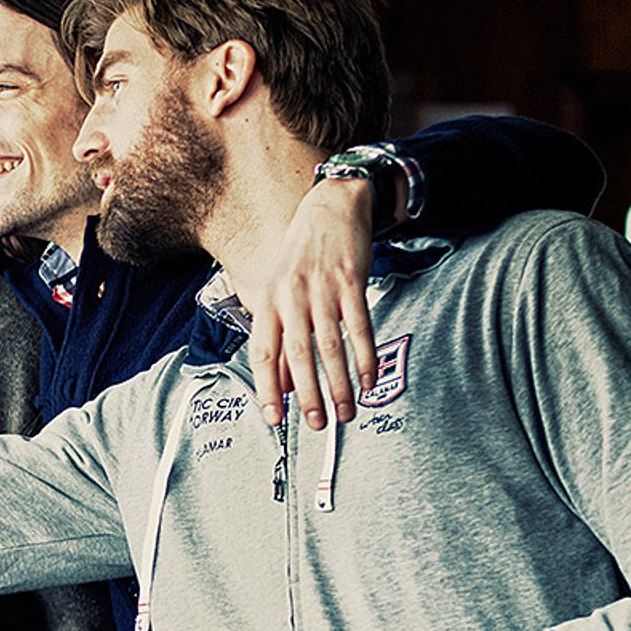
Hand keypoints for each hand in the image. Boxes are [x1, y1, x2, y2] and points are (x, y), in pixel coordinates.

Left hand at [239, 177, 378, 431]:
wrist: (331, 206)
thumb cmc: (302, 257)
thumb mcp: (281, 292)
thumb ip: (282, 336)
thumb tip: (282, 383)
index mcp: (268, 301)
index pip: (262, 353)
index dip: (266, 388)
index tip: (274, 418)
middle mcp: (291, 296)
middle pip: (298, 355)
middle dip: (307, 395)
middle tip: (317, 424)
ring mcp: (322, 289)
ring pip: (329, 347)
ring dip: (339, 384)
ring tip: (345, 412)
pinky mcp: (351, 282)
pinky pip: (358, 326)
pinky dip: (364, 356)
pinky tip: (368, 380)